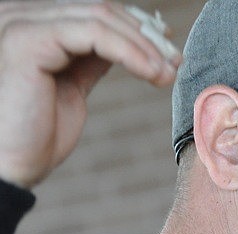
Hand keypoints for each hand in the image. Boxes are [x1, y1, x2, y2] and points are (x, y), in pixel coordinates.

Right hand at [0, 1, 180, 187]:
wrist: (6, 168)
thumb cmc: (33, 136)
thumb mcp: (69, 87)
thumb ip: (89, 59)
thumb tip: (127, 45)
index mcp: (29, 24)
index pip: (93, 11)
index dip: (136, 28)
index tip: (168, 54)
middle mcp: (18, 14)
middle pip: (100, 9)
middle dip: (145, 35)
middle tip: (175, 62)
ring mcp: (18, 23)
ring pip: (100, 17)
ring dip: (144, 46)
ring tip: (167, 74)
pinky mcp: (26, 39)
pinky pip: (94, 33)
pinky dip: (130, 51)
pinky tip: (151, 73)